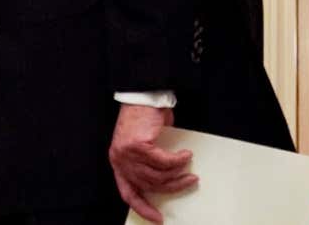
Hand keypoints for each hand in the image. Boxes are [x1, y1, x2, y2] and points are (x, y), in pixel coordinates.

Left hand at [108, 104, 195, 222]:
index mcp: (118, 163)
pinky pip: (164, 161)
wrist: (141, 96)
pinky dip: (178, 160)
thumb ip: (148, 162)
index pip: (127, 192)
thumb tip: (167, 179)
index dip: (142, 207)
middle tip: (189, 182)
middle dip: (172, 187)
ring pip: (159, 175)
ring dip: (178, 174)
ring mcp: (127, 153)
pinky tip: (186, 155)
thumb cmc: (143, 118)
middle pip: (149, 185)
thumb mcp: (142, 145)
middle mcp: (120, 160)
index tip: (157, 218)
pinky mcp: (138, 146)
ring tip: (189, 168)